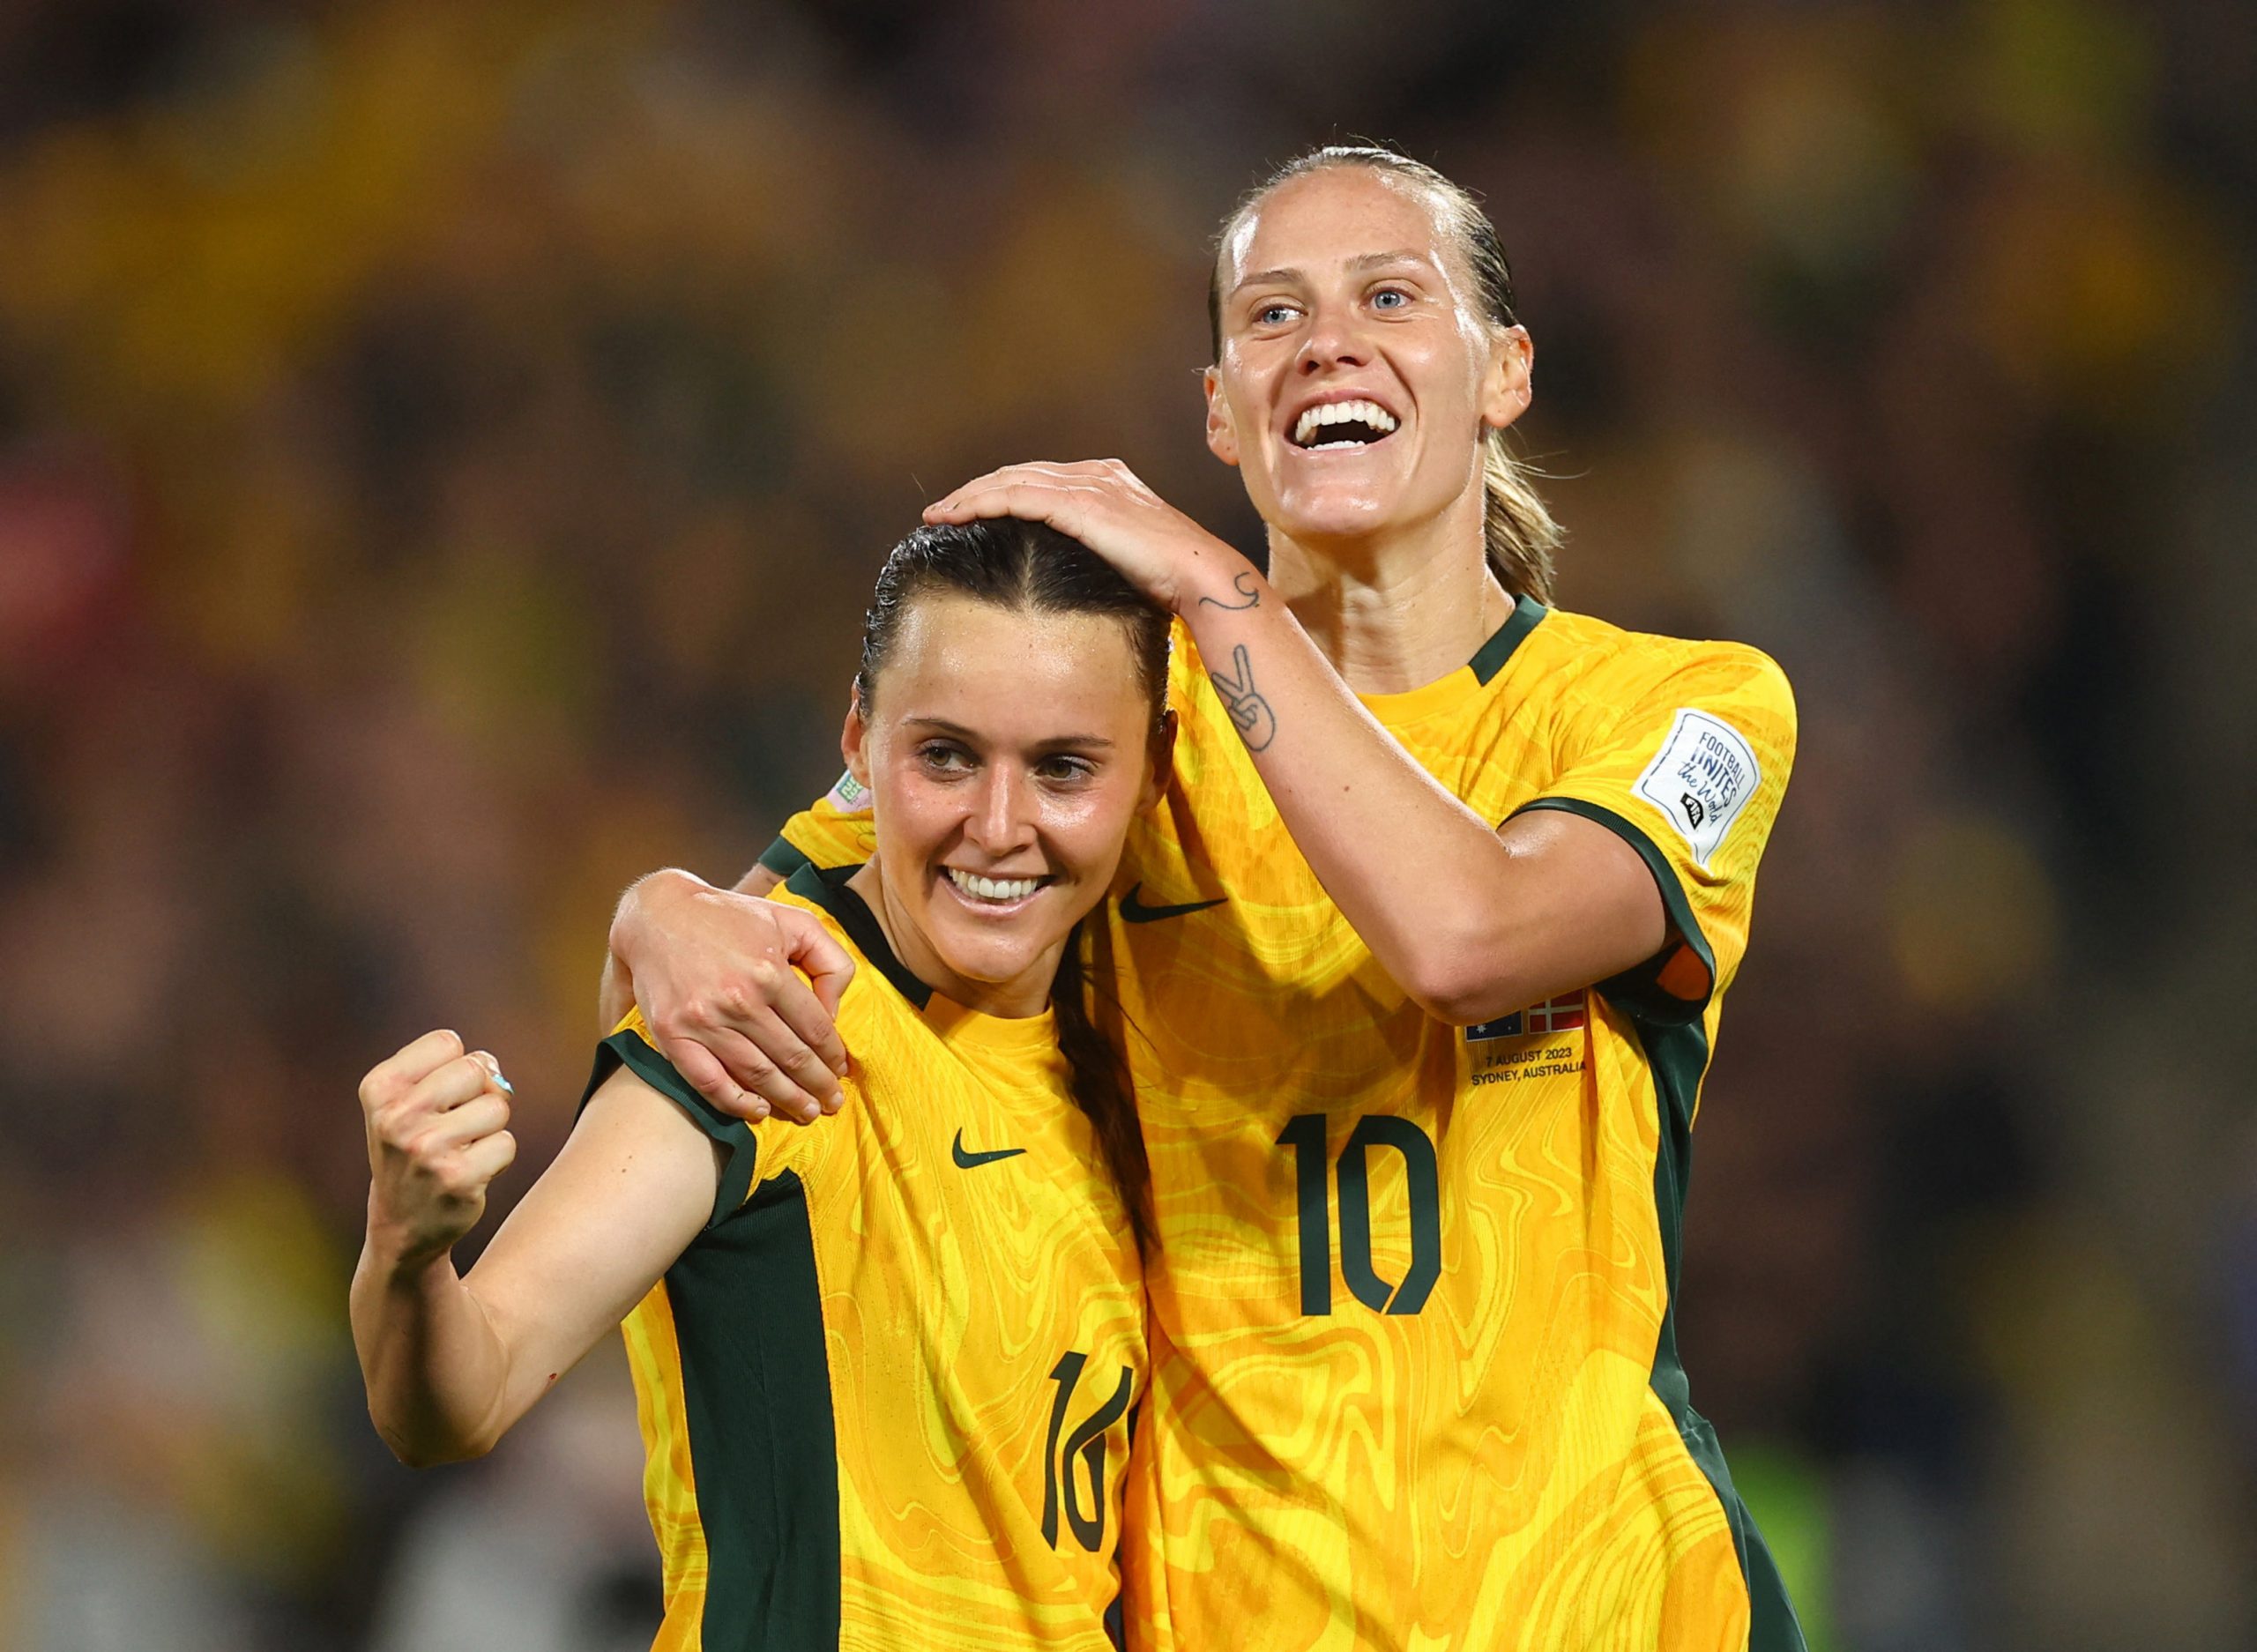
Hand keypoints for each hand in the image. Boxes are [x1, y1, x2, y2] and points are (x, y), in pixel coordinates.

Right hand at [360, 1031, 518, 1270]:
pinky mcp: (457, 1178)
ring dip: (489, 1129)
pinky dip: (497, 1158)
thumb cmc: (414, 1151)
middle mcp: (396, 1117)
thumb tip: (495, 1072)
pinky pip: (507, 1144)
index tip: (433, 1101)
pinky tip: (468, 1174)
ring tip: (459, 1151)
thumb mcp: (411, 1102)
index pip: (447, 1042)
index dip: (454, 1068)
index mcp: (379, 1088)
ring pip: (498, 1106)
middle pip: (476, 1069)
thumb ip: (454, 1069)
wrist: (402, 1226)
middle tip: (451, 1127)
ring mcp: (426, 1149)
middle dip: (477, 1094)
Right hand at [611, 870, 854, 1123]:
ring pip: (756, 1074)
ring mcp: (703, 1021)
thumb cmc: (732, 917)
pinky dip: (735, 1103)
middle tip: (833, 1103)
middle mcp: (738, 1000)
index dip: (833, 1055)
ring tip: (807, 1112)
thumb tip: (833, 1012)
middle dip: (818, 1085)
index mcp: (769, 971)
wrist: (658, 915)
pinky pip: (708, 1081)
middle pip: (791, 1057)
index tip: (842, 1070)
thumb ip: (829, 960)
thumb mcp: (794, 921)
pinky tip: (757, 1111)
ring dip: (787, 1099)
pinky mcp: (672, 1035)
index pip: (814, 1028)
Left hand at [924, 459, 1255, 615]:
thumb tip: (1075, 575)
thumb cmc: (1173, 581)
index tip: (970, 511)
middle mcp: (1096, 474)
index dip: (1001, 490)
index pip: (1040, 478)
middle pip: (1019, 473)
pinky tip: (956, 517)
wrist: (1201, 577)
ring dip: (969, 496)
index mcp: (1109, 480)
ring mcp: (1090, 486)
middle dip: (976, 490)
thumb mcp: (1129, 558)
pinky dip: (982, 503)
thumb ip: (1102, 551)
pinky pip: (1017, 497)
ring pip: (1011, 480)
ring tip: (939, 514)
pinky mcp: (1082, 505)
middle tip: (942, 511)